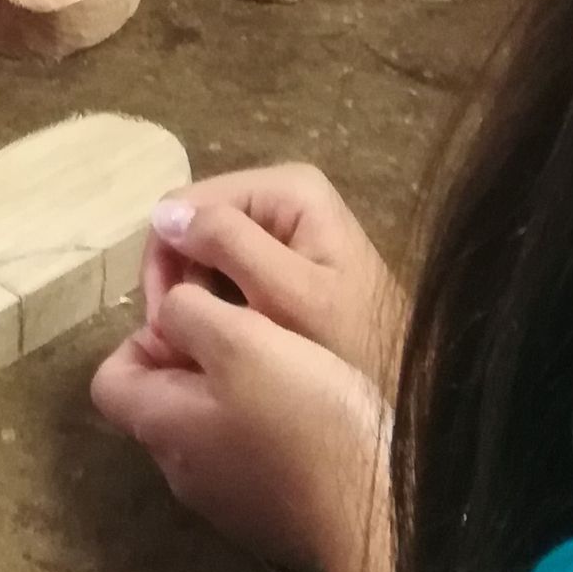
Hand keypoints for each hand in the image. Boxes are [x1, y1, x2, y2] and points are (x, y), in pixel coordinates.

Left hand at [93, 278, 391, 571]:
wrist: (374, 508)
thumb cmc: (302, 413)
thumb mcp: (241, 338)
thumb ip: (190, 313)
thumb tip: (169, 311)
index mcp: (161, 427)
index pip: (109, 381)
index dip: (140, 337)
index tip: (193, 314)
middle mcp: (181, 473)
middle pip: (161, 403)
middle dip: (191, 359)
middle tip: (245, 329)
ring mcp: (225, 503)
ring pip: (206, 431)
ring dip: (230, 394)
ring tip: (282, 364)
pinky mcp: (269, 518)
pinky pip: (246, 460)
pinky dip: (262, 429)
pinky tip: (307, 413)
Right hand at [142, 166, 405, 397]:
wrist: (408, 382)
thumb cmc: (354, 342)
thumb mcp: (289, 295)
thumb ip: (230, 246)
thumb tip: (164, 213)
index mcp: (286, 189)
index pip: (185, 205)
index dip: (167, 260)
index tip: (167, 324)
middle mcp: (282, 195)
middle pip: (195, 226)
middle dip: (183, 280)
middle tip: (185, 344)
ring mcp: (285, 227)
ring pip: (208, 253)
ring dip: (199, 297)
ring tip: (210, 345)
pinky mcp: (285, 258)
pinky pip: (229, 272)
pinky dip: (219, 304)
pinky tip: (230, 338)